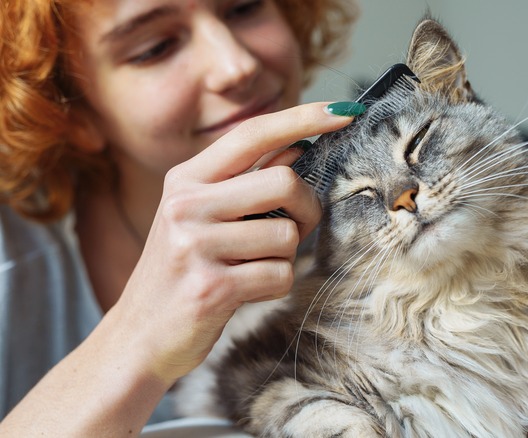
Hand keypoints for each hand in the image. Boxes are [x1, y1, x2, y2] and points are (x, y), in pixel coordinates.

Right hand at [107, 102, 355, 384]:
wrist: (139, 335)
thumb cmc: (182, 271)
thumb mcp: (201, 215)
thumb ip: (246, 179)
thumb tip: (297, 145)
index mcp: (186, 179)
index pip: (253, 134)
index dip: (303, 118)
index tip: (345, 111)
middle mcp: (186, 204)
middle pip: (284, 181)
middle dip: (306, 208)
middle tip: (294, 227)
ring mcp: (195, 245)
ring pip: (287, 235)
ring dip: (285, 255)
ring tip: (252, 267)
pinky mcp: (211, 287)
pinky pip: (280, 274)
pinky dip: (276, 285)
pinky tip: (246, 291)